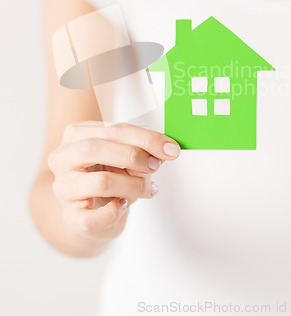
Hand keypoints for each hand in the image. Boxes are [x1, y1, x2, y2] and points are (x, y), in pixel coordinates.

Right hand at [48, 122, 180, 242]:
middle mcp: (63, 158)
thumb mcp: (124, 154)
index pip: (113, 129)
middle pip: (95, 148)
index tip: (170, 149)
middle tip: (156, 166)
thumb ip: (141, 148)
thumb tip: (165, 150)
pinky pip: (93, 217)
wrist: (91, 210)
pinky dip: (115, 212)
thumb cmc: (109, 174)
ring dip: (133, 186)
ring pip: (100, 182)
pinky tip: (123, 205)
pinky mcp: (69, 216)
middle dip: (133, 156)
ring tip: (148, 189)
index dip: (146, 138)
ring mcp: (63, 187)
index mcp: (76, 134)